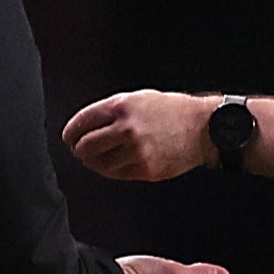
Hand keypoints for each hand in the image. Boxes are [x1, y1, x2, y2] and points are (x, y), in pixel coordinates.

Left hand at [65, 91, 216, 180]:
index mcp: (121, 107)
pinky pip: (117, 174)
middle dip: (80, 149)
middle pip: (84, 147)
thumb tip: (84, 128)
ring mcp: (137, 152)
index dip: (71, 133)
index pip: (81, 123)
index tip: (70, 138)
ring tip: (100, 157)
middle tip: (82, 150)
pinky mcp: (146, 170)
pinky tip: (117, 163)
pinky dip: (112, 170)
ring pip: (98, 165)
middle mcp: (127, 129)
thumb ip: (111, 111)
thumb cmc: (172, 111)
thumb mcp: (138, 99)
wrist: (203, 127)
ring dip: (95, 162)